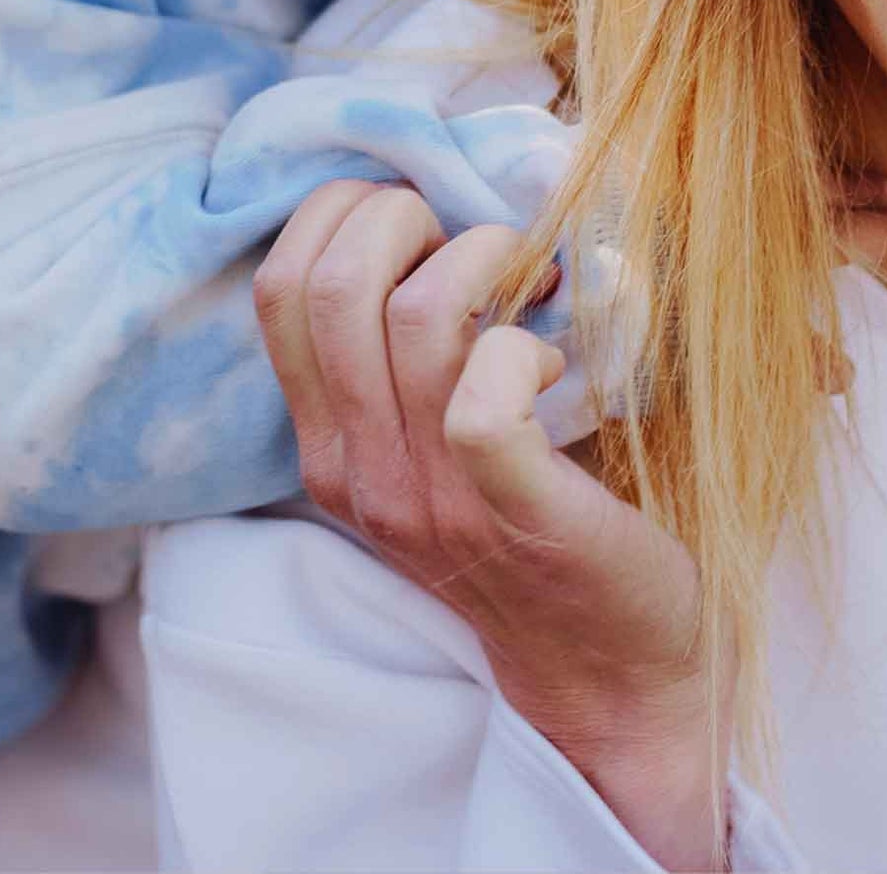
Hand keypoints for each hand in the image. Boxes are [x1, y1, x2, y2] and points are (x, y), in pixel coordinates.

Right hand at [255, 181, 727, 869]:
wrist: (606, 677)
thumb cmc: (531, 526)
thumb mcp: (431, 447)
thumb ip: (405, 357)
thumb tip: (439, 209)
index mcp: (330, 442)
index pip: (279, 285)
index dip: (343, 213)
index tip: (422, 222)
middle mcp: (359, 469)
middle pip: (331, 282)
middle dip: (408, 216)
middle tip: (478, 247)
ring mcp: (429, 498)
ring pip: (416, 319)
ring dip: (487, 263)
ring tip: (530, 288)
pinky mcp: (512, 513)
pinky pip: (484, 400)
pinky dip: (525, 348)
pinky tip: (557, 361)